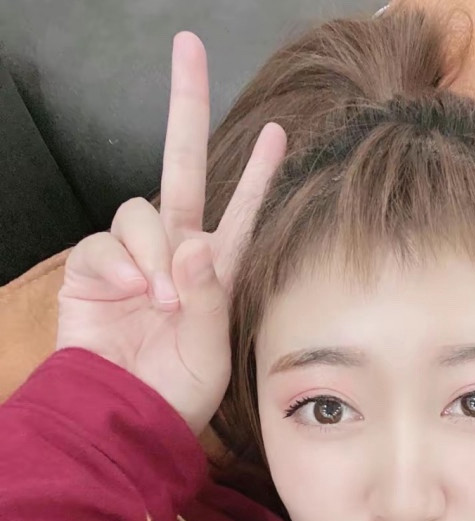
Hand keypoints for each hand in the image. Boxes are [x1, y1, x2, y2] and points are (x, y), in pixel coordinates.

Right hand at [56, 32, 286, 434]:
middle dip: (185, 109)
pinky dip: (121, 265)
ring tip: (165, 298)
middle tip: (188, 47)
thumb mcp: (211, 350)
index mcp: (214, 271)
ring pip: (140, 211)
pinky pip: (104, 245)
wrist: (129, 417)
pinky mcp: (95, 271)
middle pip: (180, 168)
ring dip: (155, 250)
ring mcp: (135, 260)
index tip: (277, 132)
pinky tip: (137, 292)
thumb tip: (193, 243)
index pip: (239, 211)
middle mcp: (176, 254)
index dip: (257, 173)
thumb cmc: (178, 391)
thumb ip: (209, 296)